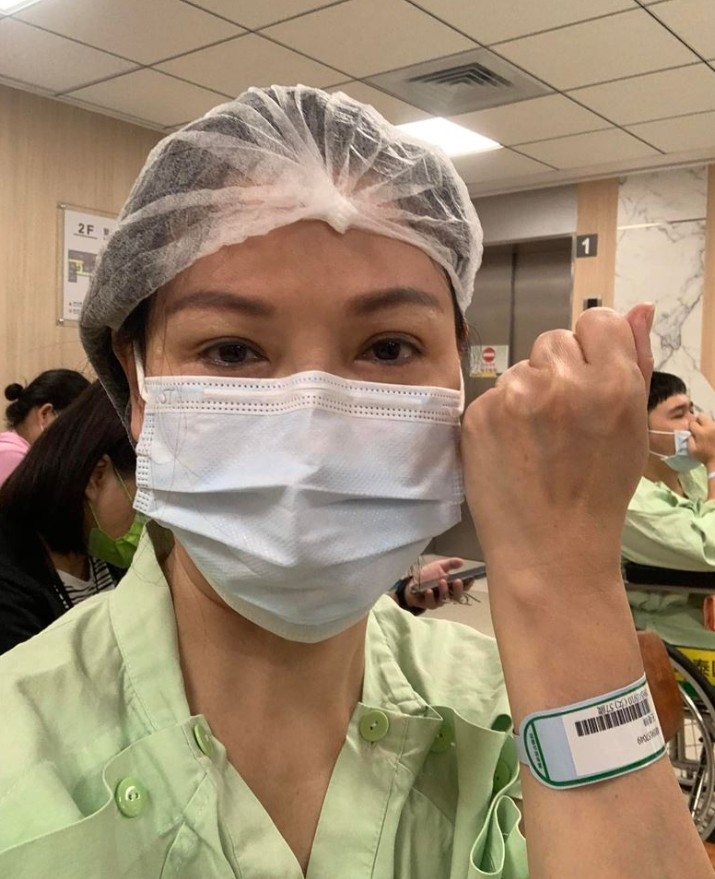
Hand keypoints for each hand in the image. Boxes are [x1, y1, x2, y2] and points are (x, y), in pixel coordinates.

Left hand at [404, 557, 467, 611]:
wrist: (411, 583)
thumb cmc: (427, 575)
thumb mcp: (439, 566)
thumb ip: (450, 564)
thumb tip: (462, 562)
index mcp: (451, 586)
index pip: (463, 587)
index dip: (468, 584)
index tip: (470, 579)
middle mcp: (447, 595)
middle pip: (457, 596)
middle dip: (458, 589)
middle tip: (457, 581)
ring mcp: (438, 601)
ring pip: (445, 599)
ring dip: (443, 590)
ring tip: (441, 581)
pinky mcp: (429, 604)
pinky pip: (431, 602)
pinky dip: (430, 596)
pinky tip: (428, 590)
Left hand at [461, 304, 653, 581]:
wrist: (551, 550)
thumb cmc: (599, 492)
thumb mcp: (632, 429)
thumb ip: (636, 361)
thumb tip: (639, 307)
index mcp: (613, 383)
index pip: (598, 322)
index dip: (594, 352)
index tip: (589, 384)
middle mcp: (563, 381)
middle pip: (554, 340)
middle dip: (559, 371)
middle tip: (561, 422)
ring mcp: (515, 396)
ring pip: (521, 368)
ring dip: (528, 393)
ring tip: (536, 442)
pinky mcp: (479, 414)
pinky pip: (492, 395)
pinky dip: (500, 416)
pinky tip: (512, 451)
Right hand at [687, 413, 714, 468]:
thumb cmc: (705, 457)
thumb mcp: (692, 450)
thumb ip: (688, 440)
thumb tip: (689, 433)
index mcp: (701, 432)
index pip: (692, 423)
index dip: (691, 426)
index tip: (692, 431)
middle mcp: (710, 427)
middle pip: (702, 416)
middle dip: (699, 420)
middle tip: (699, 427)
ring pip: (710, 420)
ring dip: (707, 425)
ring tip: (707, 432)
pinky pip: (714, 426)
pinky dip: (712, 429)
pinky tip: (712, 435)